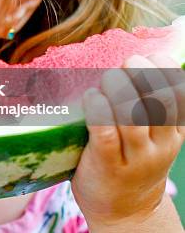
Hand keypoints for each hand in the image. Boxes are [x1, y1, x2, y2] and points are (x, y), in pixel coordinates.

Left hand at [72, 54, 183, 228]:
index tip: (149, 56)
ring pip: (133, 117)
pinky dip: (99, 110)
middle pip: (160, 102)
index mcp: (173, 134)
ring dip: (120, 89)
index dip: (167, 70)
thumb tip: (127, 63)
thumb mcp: (151, 138)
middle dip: (144, 74)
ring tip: (107, 77)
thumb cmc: (130, 163)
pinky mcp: (108, 166)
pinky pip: (106, 134)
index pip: (180, 96)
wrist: (123, 212)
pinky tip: (92, 97)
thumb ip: (146, 108)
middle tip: (127, 61)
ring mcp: (135, 158)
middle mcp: (160, 146)